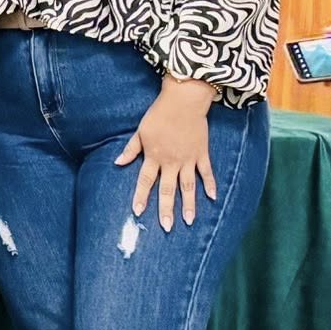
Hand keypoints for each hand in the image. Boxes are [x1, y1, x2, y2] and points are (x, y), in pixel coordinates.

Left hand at [116, 77, 218, 230]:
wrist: (184, 102)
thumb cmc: (159, 115)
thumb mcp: (140, 131)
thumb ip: (131, 149)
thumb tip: (118, 163)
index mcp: (154, 156)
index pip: (145, 181)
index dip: (141, 196)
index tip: (138, 212)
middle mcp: (171, 161)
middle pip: (168, 189)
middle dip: (166, 209)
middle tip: (167, 227)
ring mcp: (188, 159)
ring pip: (188, 186)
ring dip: (189, 204)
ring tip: (189, 221)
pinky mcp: (201, 153)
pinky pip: (206, 172)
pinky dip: (210, 184)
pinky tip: (212, 197)